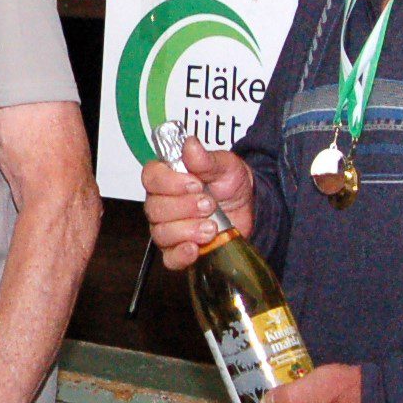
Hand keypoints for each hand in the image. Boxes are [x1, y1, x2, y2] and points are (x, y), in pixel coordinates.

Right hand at [141, 137, 254, 269]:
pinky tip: (195, 248)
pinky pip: (169, 258)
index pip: (151, 177)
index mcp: (168, 178)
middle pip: (154, 208)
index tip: (195, 183)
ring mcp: (168, 228)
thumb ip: (206, 159)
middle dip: (184, 207)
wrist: (251, 209)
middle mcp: (162, 203)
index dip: (169, 182)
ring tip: (212, 227)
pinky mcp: (179, 250)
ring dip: (187, 230)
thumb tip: (190, 145)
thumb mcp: (226, 166)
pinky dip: (181, 254)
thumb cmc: (232, 184)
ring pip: (161, 233)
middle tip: (209, 204)